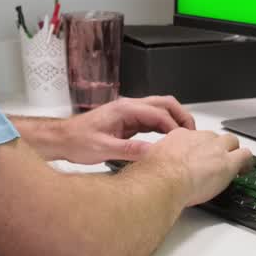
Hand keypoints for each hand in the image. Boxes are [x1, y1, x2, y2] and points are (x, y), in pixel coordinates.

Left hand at [62, 96, 195, 164]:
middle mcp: (128, 107)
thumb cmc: (77, 141)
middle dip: (181, 116)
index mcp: (124, 109)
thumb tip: (151, 151)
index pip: (158, 113)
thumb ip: (128, 149)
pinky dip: (164, 126)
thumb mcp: (103, 149)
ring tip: (185, 136)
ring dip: (174, 120)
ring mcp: (129, 112)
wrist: (63, 139)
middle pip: (164, 104)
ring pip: (159, 109)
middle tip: (192, 132)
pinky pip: (152, 119)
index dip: (173, 127)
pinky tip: (169, 139)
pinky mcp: (128, 121)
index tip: (182, 140)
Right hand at [138, 128, 252, 206]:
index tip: (198, 158)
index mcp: (180, 136)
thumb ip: (157, 160)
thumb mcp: (150, 160)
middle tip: (216, 162)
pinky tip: (245, 170)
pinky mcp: (227, 162)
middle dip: (217, 148)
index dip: (198, 149)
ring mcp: (215, 149)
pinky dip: (246, 162)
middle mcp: (199, 138)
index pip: (194, 138)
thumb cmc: (154, 175)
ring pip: (232, 142)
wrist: (163, 179)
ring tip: (234, 164)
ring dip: (233, 152)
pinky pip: (245, 155)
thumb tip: (153, 169)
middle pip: (214, 137)